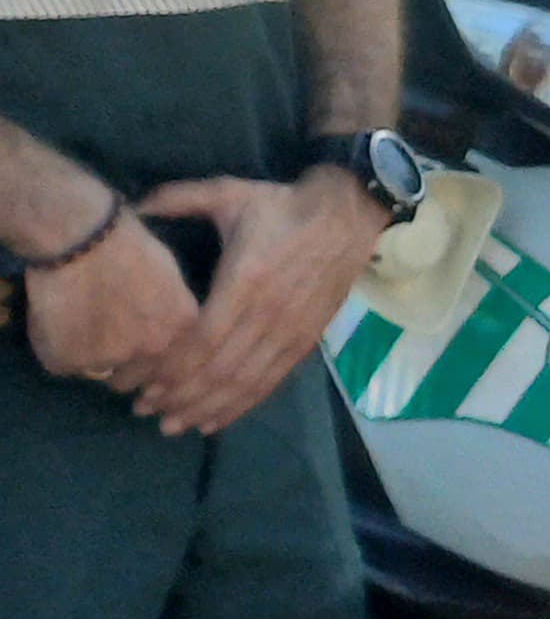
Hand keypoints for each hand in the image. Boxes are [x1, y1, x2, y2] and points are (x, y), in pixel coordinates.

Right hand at [24, 210, 199, 395]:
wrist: (84, 235)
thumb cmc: (125, 238)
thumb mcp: (168, 275)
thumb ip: (167, 310)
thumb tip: (154, 329)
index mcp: (185, 324)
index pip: (177, 364)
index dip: (155, 363)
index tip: (139, 357)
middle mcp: (156, 347)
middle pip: (141, 377)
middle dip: (125, 366)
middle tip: (103, 339)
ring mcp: (116, 357)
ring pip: (104, 374)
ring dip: (92, 360)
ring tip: (78, 328)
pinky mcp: (75, 360)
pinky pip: (63, 365)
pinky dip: (56, 349)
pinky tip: (55, 320)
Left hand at [127, 169, 390, 436]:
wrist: (348, 214)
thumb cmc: (283, 205)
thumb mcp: (229, 193)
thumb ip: (180, 198)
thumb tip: (134, 206)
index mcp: (245, 281)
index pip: (204, 340)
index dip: (172, 369)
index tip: (141, 385)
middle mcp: (268, 314)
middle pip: (219, 370)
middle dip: (180, 395)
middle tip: (145, 411)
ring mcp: (290, 331)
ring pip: (244, 382)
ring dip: (207, 407)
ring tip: (174, 425)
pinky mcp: (306, 339)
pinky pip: (271, 380)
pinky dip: (243, 405)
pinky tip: (216, 422)